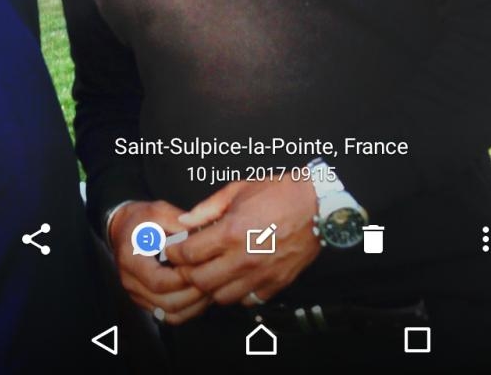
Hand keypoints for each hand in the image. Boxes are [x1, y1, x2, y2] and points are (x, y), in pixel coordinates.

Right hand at [108, 200, 211, 324]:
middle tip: (214, 279)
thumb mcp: (158, 211)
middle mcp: (131, 282)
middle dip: (193, 294)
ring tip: (212, 289)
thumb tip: (199, 232)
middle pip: (165, 302)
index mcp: (131, 258)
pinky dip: (188, 310)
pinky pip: (168, 315)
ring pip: (168, 314)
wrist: (123, 230)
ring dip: (193, 306)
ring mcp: (137, 295)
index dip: (183, 278)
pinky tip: (202, 297)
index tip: (202, 266)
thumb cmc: (141, 219)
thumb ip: (177, 220)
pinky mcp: (146, 301)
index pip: (158, 280)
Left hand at [167, 174, 320, 306]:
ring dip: (211, 286)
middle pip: (200, 281)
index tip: (174, 249)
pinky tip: (236, 277)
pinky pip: (247, 301)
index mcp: (231, 231)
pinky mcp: (275, 285)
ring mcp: (260, 275)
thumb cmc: (279, 193)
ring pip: (221, 297)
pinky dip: (237, 293)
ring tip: (212, 270)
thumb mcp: (239, 189)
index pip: (189, 254)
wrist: (317, 206)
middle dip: (188, 273)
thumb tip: (185, 222)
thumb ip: (208, 208)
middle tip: (188, 263)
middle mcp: (243, 258)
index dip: (176, 252)